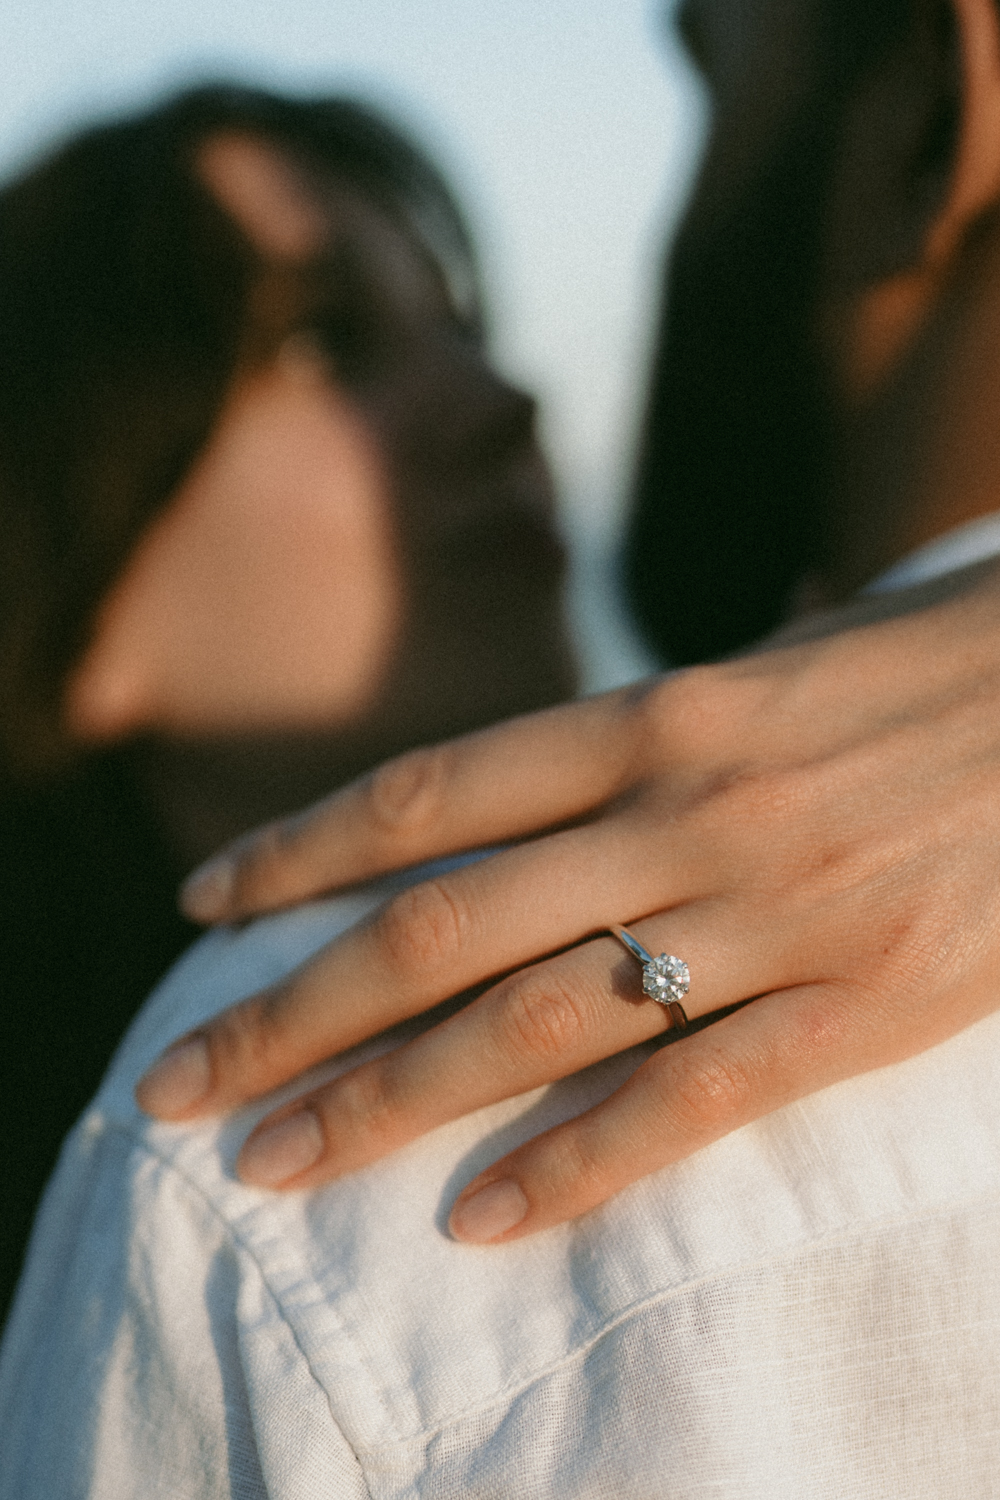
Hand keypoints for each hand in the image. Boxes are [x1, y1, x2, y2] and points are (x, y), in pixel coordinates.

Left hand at [137, 564, 999, 1242]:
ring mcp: (776, 910)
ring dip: (390, 1101)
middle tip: (185, 1082)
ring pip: (539, 1021)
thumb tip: (521, 789)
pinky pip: (695, 1096)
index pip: (430, 793)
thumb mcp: (762, 671)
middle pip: (443, 924)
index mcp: (660, 714)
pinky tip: (479, 1218)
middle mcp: (690, 810)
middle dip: (294, 1010)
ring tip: (281, 1160)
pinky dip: (578, 1164)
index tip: (204, 906)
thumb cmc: (920, 674)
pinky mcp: (868, 1002)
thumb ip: (639, 736)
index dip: (299, 853)